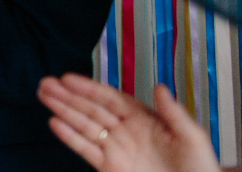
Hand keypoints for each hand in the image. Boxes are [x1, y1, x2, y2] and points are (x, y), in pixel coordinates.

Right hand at [37, 74, 221, 171]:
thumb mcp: (192, 137)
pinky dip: (69, 137)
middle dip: (67, 96)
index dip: (88, 87)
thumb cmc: (199, 168)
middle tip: (45, 83)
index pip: (110, 98)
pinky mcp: (109, 167)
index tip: (68, 78)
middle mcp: (125, 131)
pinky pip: (86, 150)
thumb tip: (158, 87)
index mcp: (143, 119)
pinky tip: (54, 124)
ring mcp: (116, 149)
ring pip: (84, 125)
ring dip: (63, 110)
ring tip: (43, 96)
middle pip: (91, 109)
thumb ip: (174, 112)